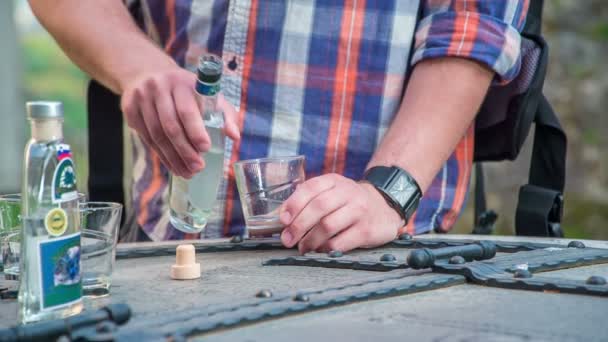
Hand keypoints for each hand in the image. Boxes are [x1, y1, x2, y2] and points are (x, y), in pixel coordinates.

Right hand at [120, 65, 239, 177]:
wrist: (146, 72)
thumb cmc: (186, 89)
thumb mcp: (207, 94)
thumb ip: (225, 114)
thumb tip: (235, 136)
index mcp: (182, 82)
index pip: (187, 110)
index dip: (195, 131)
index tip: (205, 148)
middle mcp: (159, 88)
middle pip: (171, 126)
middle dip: (185, 151)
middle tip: (198, 168)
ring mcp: (142, 98)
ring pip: (157, 135)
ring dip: (173, 157)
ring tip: (187, 172)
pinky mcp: (130, 110)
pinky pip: (147, 138)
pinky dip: (161, 155)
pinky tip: (173, 166)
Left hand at [279, 173, 404, 253]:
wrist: (384, 207)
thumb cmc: (349, 202)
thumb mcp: (332, 191)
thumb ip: (309, 199)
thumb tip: (281, 217)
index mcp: (334, 181)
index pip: (310, 188)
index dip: (293, 204)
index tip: (283, 220)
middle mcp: (348, 192)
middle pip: (318, 207)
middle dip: (298, 225)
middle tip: (287, 239)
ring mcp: (359, 211)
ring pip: (328, 226)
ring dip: (310, 240)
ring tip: (302, 248)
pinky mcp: (367, 230)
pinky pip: (340, 242)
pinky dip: (325, 248)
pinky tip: (320, 250)